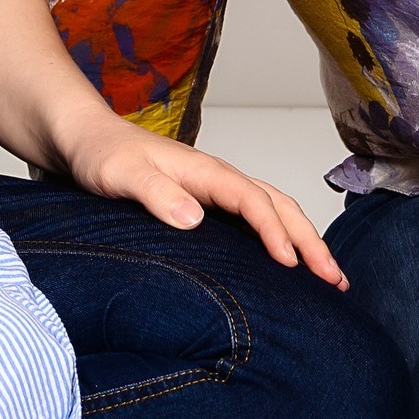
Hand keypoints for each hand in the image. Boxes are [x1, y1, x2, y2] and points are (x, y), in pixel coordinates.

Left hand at [63, 108, 347, 288]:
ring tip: (328, 278)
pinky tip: (284, 265)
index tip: (292, 266)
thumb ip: (155, 193)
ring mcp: (212, 189)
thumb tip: (195, 218)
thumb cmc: (99, 155)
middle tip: (336, 280)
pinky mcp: (204, 202)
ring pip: (272, 210)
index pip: (253, 200)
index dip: (275, 232)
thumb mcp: (120, 175)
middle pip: (278, 204)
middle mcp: (215, 178)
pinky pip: (254, 218)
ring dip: (302, 240)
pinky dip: (279, 238)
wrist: (82, 138)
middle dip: (310, 240)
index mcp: (203, 171)